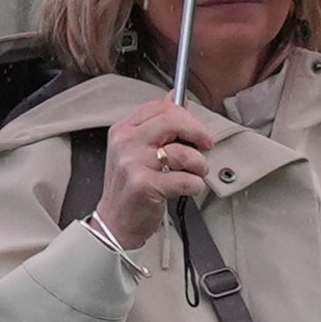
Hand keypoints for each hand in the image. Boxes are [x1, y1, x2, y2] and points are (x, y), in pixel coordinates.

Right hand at [95, 99, 221, 252]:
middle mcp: (125, 143)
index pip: (161, 107)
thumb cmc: (130, 188)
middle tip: (206, 146)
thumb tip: (177, 98)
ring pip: (182, 152)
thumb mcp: (136, 151)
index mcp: (123, 130)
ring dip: (199, 164)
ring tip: (196, 173)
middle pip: (172, 120)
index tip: (197, 131)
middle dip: (198, 133)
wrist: (115, 223)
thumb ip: (157, 125)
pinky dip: (195, 184)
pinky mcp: (143, 185)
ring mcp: (132, 163)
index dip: (186, 116)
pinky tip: (190, 188)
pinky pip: (184, 179)